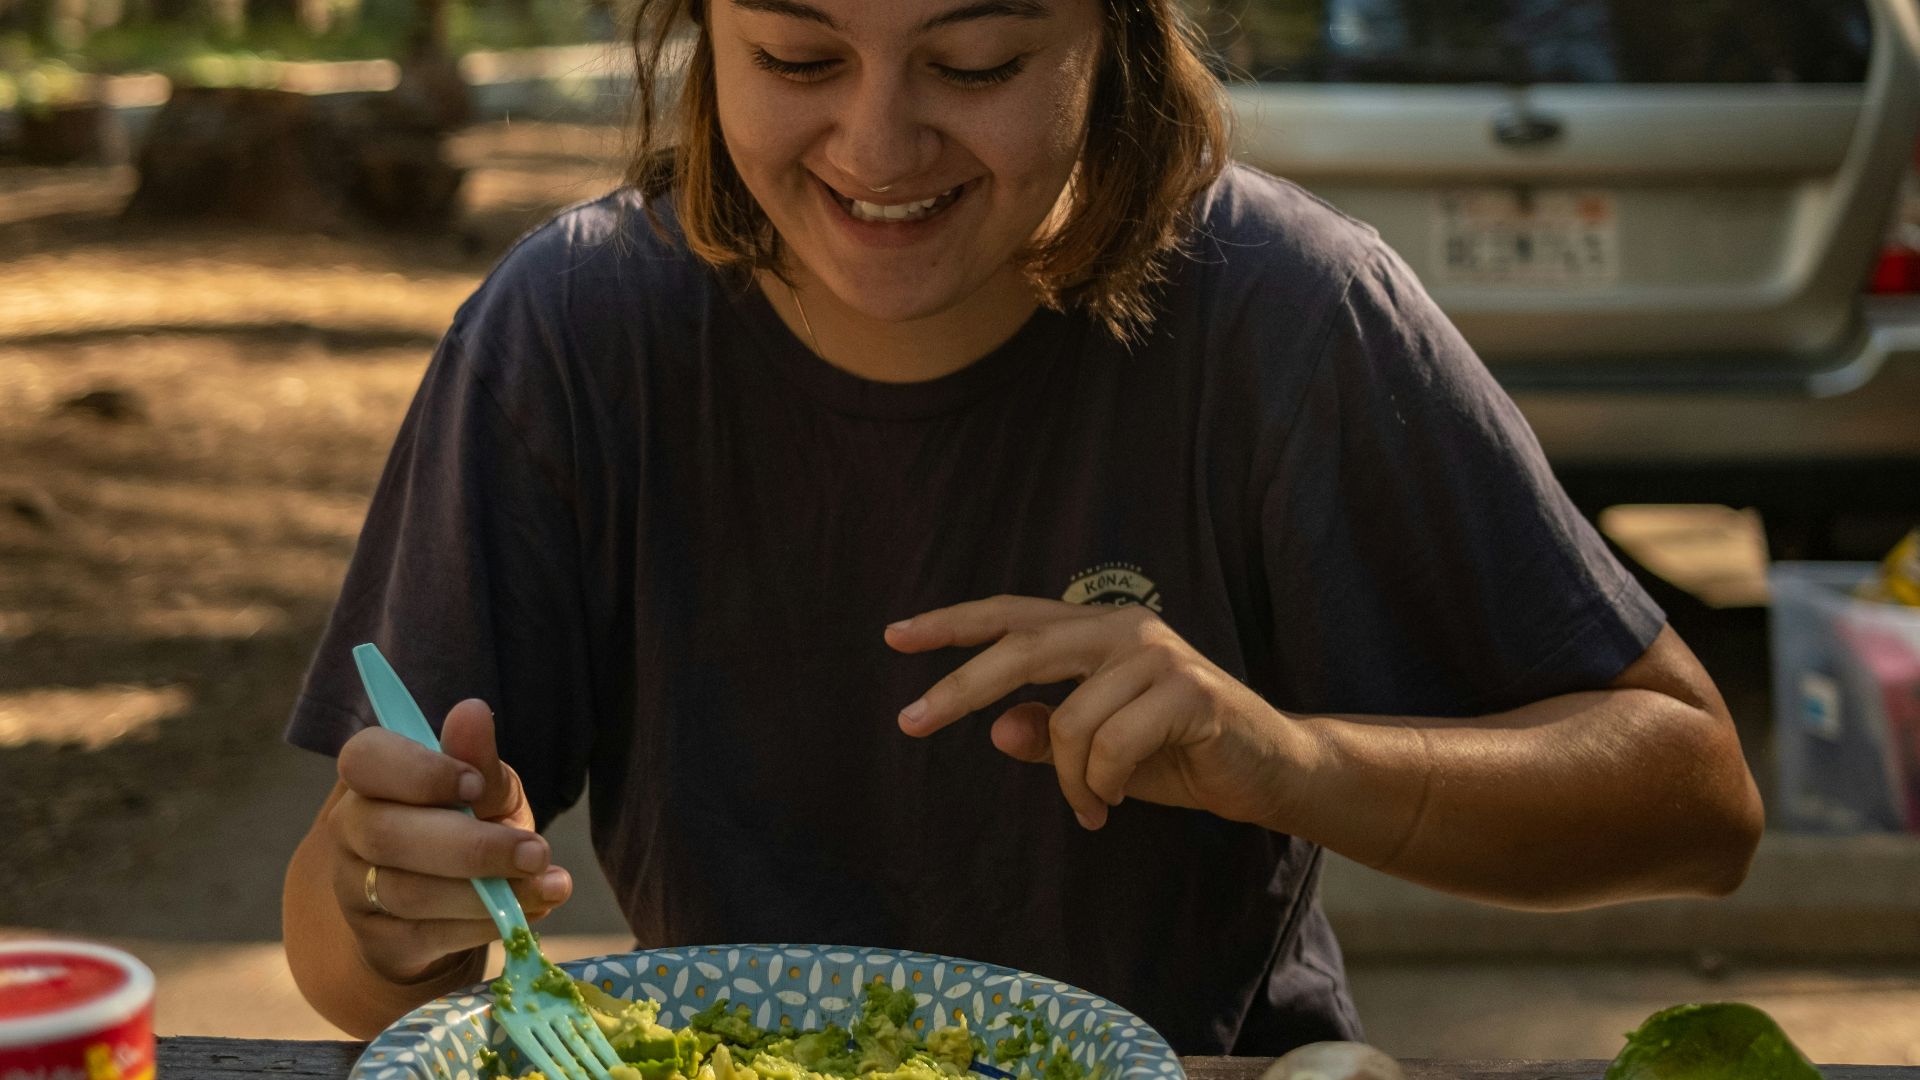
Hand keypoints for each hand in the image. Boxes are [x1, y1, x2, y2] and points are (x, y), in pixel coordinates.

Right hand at [327, 699, 572, 982]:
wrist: (452, 901)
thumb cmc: (468, 823)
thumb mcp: (483, 788)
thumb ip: (477, 759)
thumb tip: (472, 711)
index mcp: (371, 776)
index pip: (366, 760)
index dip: (420, 773)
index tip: (476, 785)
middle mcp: (350, 830)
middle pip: (386, 835)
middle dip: (469, 847)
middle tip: (536, 851)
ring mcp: (357, 889)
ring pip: (408, 892)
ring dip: (487, 892)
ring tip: (549, 884)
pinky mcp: (381, 942)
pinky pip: (427, 936)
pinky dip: (485, 925)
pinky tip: (529, 912)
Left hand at [885, 596, 1312, 830]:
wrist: (1266, 770)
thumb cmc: (1176, 753)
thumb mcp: (1097, 748)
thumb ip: (1047, 733)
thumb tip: (996, 726)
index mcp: (1097, 630)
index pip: (1012, 616)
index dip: (952, 625)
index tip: (893, 637)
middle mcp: (1123, 628)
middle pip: (1022, 648)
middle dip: (959, 687)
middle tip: (910, 722)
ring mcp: (1157, 656)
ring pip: (1069, 721)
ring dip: (1068, 780)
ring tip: (1088, 807)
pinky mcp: (1188, 692)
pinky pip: (1111, 747)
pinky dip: (1101, 786)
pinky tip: (1111, 804)